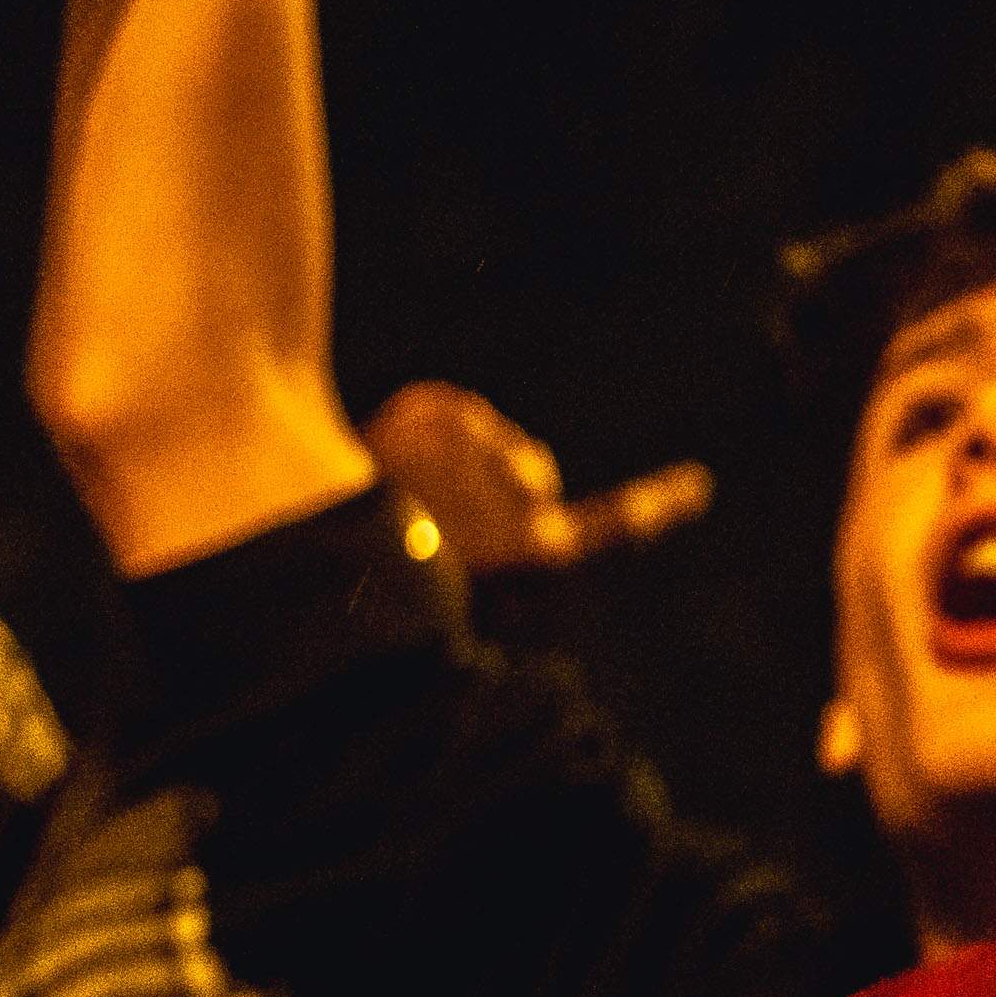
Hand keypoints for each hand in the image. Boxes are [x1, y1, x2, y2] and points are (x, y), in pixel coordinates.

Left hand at [364, 380, 711, 578]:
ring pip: (493, 440)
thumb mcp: (445, 586)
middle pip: (537, 470)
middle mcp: (520, 495)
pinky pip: (449, 410)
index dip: (655, 507)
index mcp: (528, 550)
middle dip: (502, 484)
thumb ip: (496, 558)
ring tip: (402, 491)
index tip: (699, 483)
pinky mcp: (448, 410)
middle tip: (436, 516)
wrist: (296, 521)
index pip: (610, 525)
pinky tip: (388, 457)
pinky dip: (422, 425)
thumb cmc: (369, 579)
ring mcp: (483, 447)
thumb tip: (525, 543)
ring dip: (459, 456)